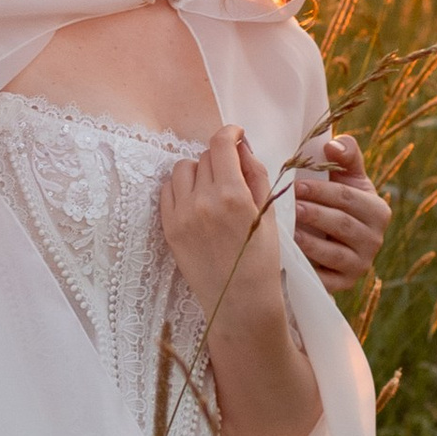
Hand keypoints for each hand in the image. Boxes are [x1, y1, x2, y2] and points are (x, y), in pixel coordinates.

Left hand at [158, 129, 279, 321]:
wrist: (239, 302)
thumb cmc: (262, 260)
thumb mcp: (269, 213)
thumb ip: (256, 175)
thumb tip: (242, 146)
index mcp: (232, 195)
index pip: (221, 145)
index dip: (229, 133)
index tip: (235, 135)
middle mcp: (203, 201)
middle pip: (204, 156)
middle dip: (219, 159)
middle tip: (230, 174)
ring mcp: (182, 215)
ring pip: (182, 170)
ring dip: (197, 172)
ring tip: (211, 189)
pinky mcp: (168, 228)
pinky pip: (167, 191)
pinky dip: (180, 189)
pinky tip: (195, 202)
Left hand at [290, 132, 389, 292]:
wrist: (333, 239)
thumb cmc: (337, 200)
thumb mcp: (346, 176)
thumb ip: (345, 155)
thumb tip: (333, 145)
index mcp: (378, 211)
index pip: (349, 199)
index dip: (323, 191)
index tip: (297, 185)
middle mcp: (375, 240)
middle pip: (342, 225)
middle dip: (315, 214)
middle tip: (290, 206)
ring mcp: (360, 265)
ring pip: (334, 254)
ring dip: (309, 241)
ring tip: (288, 230)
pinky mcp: (343, 284)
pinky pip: (326, 279)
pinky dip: (308, 267)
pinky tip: (290, 256)